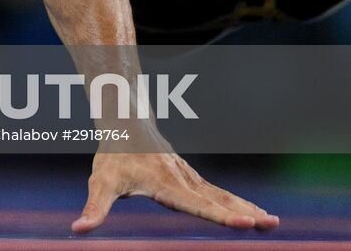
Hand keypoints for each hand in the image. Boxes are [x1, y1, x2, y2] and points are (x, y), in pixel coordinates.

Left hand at [73, 148, 278, 232]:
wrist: (126, 121)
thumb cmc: (113, 155)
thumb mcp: (101, 182)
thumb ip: (94, 208)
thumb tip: (78, 229)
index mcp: (166, 185)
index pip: (197, 204)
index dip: (221, 216)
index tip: (245, 223)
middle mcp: (183, 180)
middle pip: (219, 200)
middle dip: (245, 214)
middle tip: (272, 225)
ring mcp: (191, 178)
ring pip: (223, 195)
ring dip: (248, 209)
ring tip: (273, 223)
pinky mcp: (192, 178)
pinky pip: (219, 192)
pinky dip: (239, 203)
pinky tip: (254, 214)